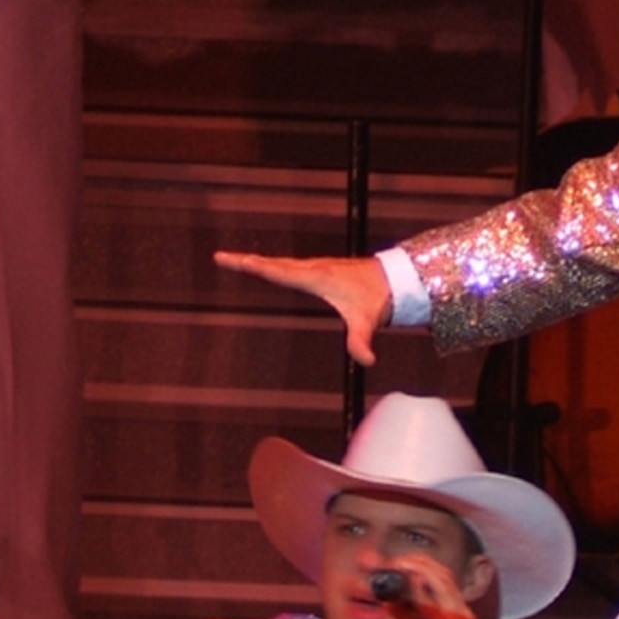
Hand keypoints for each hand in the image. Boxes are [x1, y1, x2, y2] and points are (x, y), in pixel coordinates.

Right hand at [214, 251, 391, 364]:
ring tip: (240, 261)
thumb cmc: (379, 299)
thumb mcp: (368, 321)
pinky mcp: (324, 269)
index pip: (277, 272)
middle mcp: (313, 267)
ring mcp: (318, 266)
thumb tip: (366, 361)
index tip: (229, 259)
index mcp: (316, 277)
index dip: (251, 267)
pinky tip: (273, 268)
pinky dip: (276, 265)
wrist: (397, 279)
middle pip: (273, 264)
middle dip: (246, 261)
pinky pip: (292, 266)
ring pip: (282, 263)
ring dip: (260, 262)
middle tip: (221, 256)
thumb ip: (362, 342)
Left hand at [385, 555, 481, 618]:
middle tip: (392, 562)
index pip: (437, 577)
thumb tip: (385, 585)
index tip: (392, 562)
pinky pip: (443, 599)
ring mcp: (461, 618)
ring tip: (398, 567)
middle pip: (442, 573)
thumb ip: (400, 607)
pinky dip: (425, 588)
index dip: (416, 564)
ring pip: (444, 580)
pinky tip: (408, 583)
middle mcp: (458, 610)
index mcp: (448, 609)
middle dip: (416, 563)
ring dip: (419, 569)